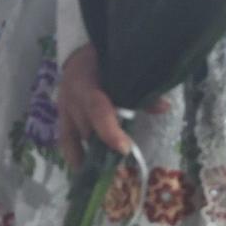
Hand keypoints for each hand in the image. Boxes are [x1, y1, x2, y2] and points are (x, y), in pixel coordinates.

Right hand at [56, 43, 161, 168]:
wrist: (81, 52)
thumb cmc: (106, 58)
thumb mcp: (123, 67)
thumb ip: (141, 89)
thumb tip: (165, 107)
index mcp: (86, 81)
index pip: (97, 109)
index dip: (109, 131)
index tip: (124, 148)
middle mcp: (71, 97)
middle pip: (88, 128)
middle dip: (105, 147)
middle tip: (122, 166)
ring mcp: (63, 108)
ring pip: (77, 136)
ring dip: (92, 153)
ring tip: (106, 173)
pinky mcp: (60, 115)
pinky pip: (65, 139)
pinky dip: (74, 155)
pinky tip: (83, 170)